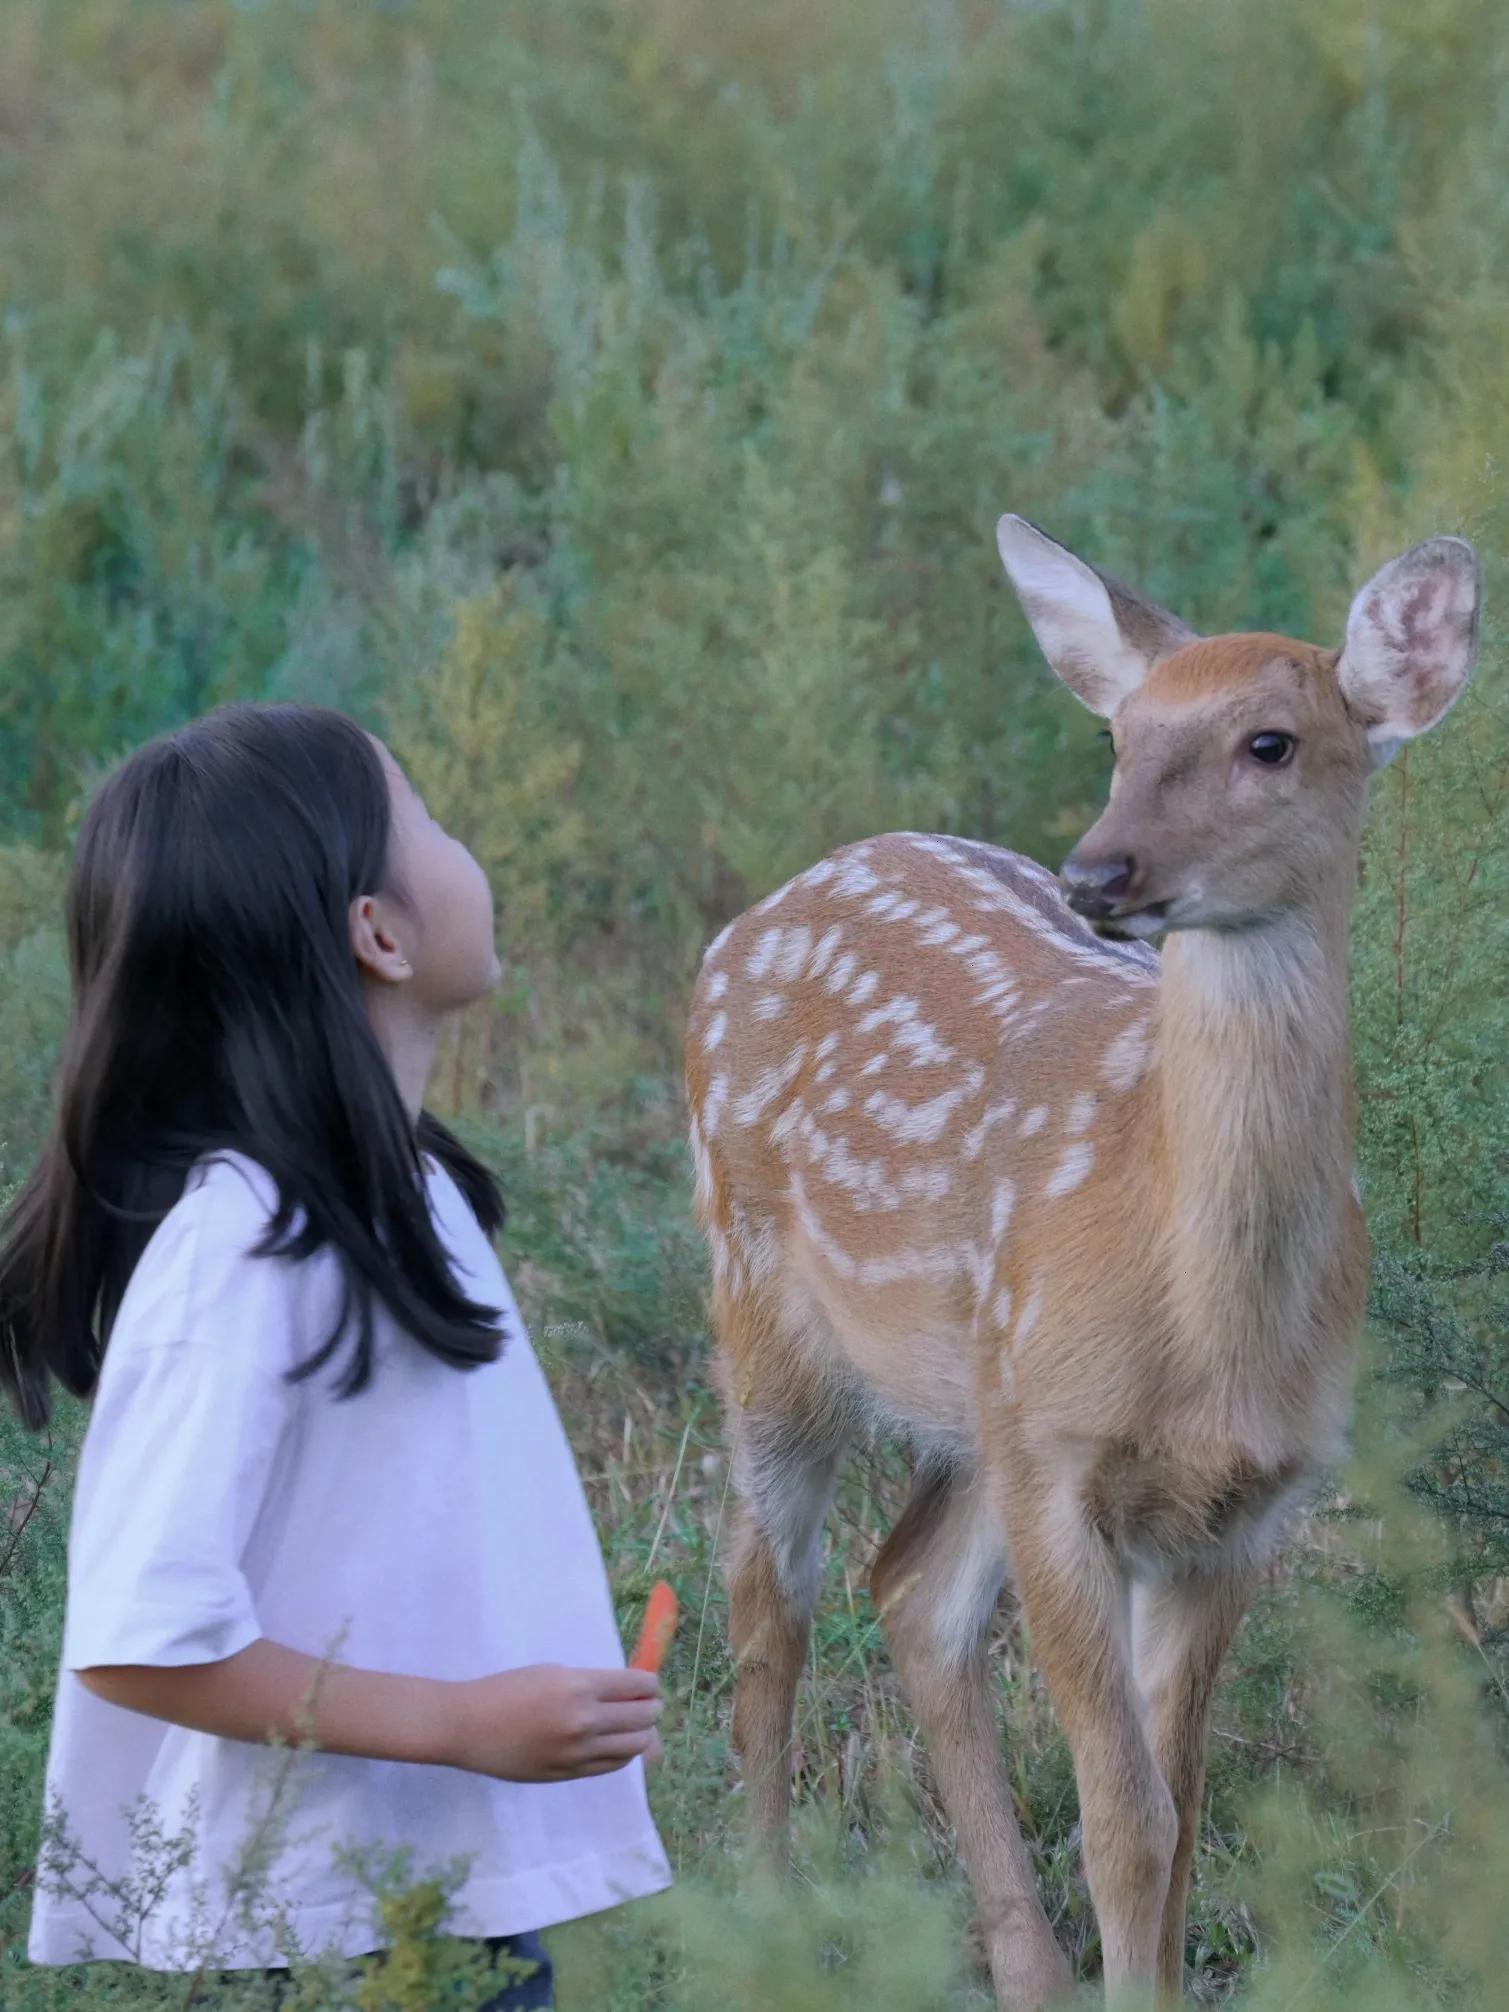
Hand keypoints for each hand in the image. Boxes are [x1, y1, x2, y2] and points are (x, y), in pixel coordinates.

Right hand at [441, 1664, 662, 1781]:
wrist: (468, 1726)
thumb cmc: (506, 1689)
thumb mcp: (552, 1672)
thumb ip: (590, 1683)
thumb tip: (627, 1692)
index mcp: (580, 1686)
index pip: (637, 1686)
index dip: (650, 1685)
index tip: (650, 1685)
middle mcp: (585, 1720)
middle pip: (642, 1717)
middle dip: (651, 1709)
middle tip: (650, 1706)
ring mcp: (577, 1752)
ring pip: (633, 1747)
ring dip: (643, 1735)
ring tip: (639, 1728)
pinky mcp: (568, 1774)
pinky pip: (611, 1765)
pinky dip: (623, 1755)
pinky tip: (620, 1746)